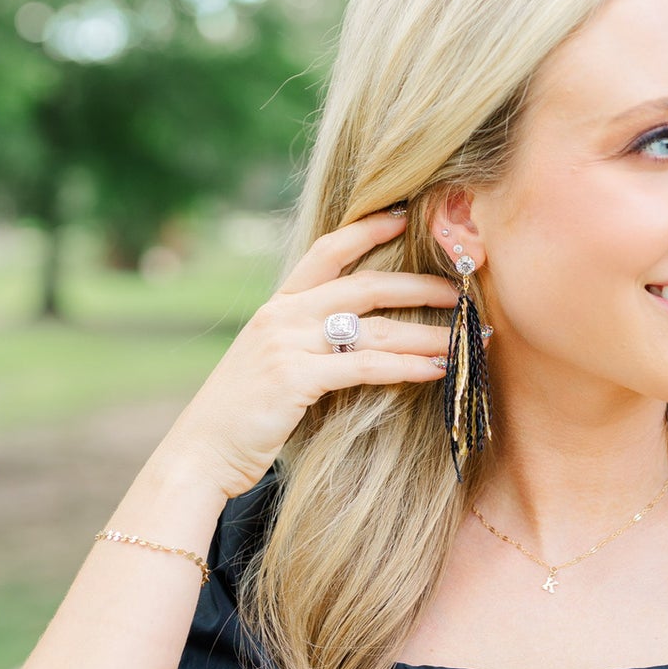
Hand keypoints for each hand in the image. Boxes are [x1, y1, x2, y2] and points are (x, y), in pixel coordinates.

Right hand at [162, 209, 468, 498]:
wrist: (199, 453)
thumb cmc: (240, 415)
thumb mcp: (269, 363)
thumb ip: (304, 341)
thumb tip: (355, 336)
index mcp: (276, 306)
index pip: (326, 250)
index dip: (368, 229)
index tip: (405, 215)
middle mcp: (282, 316)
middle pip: (365, 285)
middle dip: (419, 286)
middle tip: (460, 292)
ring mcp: (287, 345)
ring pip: (375, 329)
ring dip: (428, 334)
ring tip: (468, 340)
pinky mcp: (296, 379)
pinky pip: (366, 367)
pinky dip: (408, 367)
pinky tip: (438, 370)